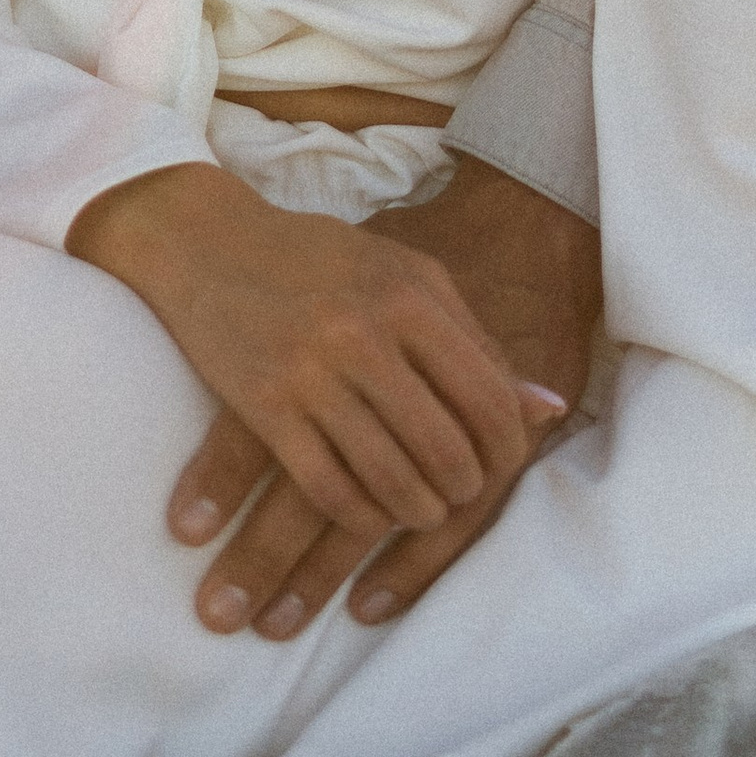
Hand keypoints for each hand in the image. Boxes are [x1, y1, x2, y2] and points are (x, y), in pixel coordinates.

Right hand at [67, 164, 532, 571]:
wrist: (208, 241)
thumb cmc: (318, 258)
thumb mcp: (403, 275)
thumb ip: (472, 339)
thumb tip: (548, 406)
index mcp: (411, 294)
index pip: (487, 398)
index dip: (504, 450)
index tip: (499, 468)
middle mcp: (367, 331)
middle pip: (444, 447)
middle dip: (460, 490)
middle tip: (455, 499)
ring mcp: (313, 370)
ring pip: (390, 476)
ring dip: (413, 512)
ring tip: (418, 513)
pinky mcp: (264, 405)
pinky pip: (329, 486)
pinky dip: (358, 513)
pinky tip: (365, 514)